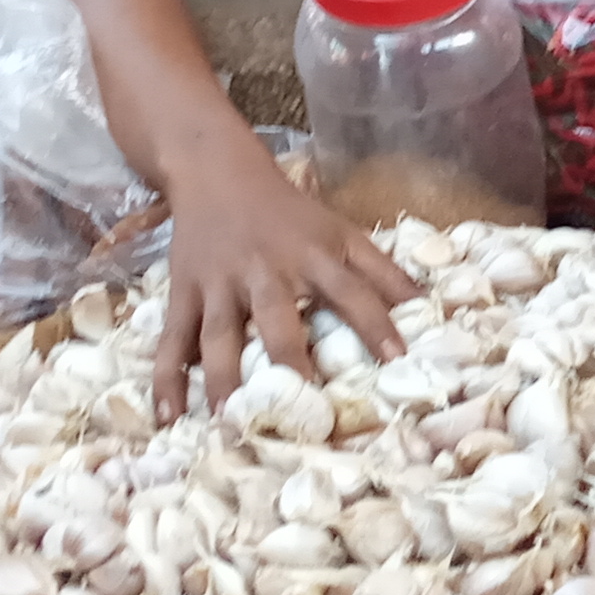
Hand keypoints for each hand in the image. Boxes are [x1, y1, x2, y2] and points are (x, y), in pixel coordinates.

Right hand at [152, 152, 416, 418]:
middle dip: (289, 362)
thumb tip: (428, 309)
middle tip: (300, 412)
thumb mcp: (341, 232)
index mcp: (312, 256)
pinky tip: (167, 418)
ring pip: (219, 336)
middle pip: (278, 320)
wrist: (215, 171)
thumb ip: (383, 272)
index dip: (375, 324)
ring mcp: (219, 285)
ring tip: (228, 423)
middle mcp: (265, 272)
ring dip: (222, 380)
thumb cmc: (289, 213)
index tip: (397, 361)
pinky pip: (172, 339)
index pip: (351, 292)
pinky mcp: (183, 292)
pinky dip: (166, 379)